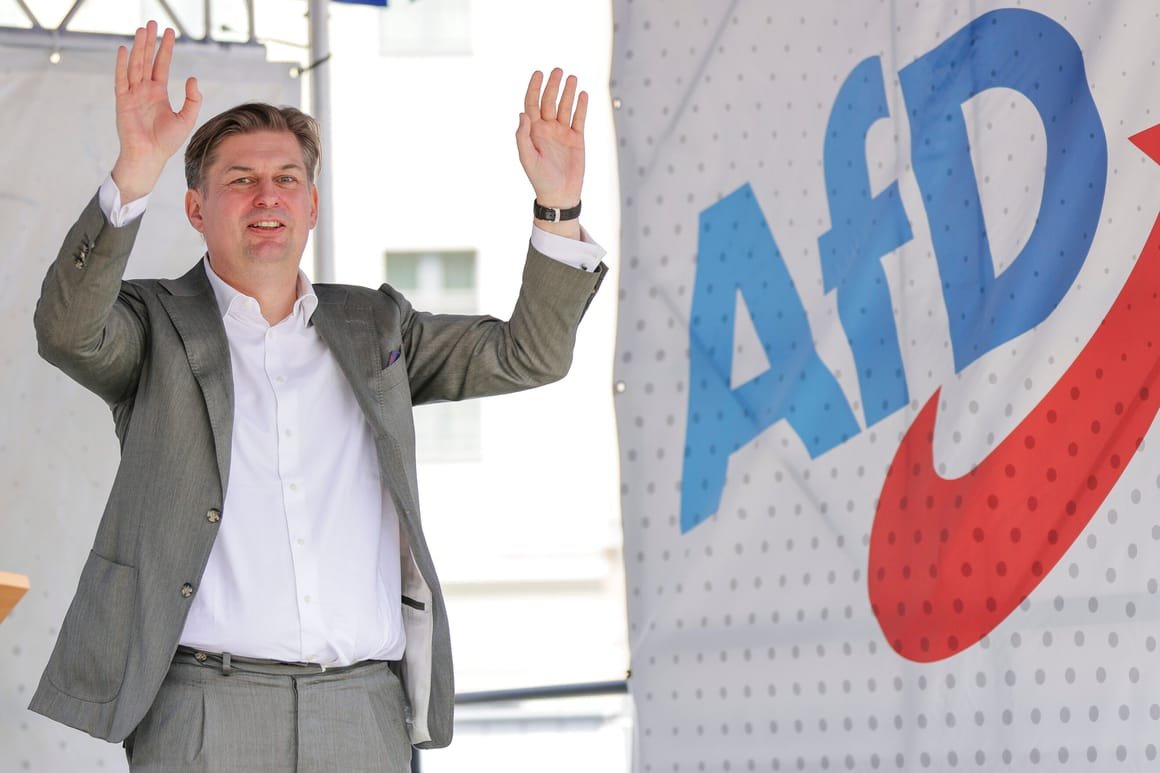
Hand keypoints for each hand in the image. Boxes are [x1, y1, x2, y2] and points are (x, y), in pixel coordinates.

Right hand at [111, 21, 201, 201]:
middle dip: (150, 42)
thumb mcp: (186, 118)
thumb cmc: (167, 142)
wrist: (150, 156)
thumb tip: (193, 79)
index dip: (165, 49)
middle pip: (147, 60)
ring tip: (142, 30)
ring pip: (135, 65)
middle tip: (153, 23)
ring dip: (138, 47)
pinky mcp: (123, 101)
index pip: (161, 65)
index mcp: (158, 93)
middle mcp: (144, 90)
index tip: (170, 33)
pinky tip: (125, 50)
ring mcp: (132, 94)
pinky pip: (122, 79)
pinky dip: (122, 64)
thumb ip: (193, 99)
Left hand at [516, 68, 587, 235]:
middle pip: (549, 101)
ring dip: (568, 92)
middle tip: (557, 71)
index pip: (532, 104)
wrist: (559, 194)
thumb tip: (522, 114)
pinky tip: (583, 94)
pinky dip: (581, 107)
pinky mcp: (576, 139)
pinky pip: (579, 119)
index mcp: (533, 131)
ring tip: (572, 78)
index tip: (538, 73)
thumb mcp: (527, 158)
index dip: (534, 88)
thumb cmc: (539, 178)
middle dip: (553, 86)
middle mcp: (547, 128)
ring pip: (565, 107)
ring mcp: (562, 132)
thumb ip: (522, 136)